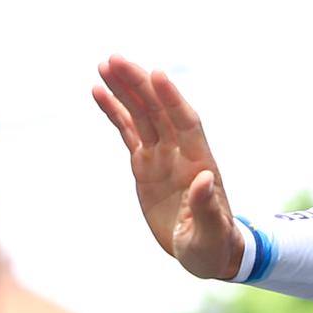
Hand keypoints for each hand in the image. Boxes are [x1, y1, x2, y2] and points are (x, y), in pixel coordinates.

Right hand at [92, 56, 243, 279]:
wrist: (207, 253)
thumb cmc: (214, 245)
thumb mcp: (211, 232)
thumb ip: (207, 207)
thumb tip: (204, 178)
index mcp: (199, 164)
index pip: (186, 123)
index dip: (172, 99)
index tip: (156, 74)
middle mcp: (180, 153)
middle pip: (159, 110)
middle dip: (139, 84)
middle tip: (115, 59)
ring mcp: (161, 156)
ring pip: (141, 115)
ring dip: (125, 90)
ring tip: (104, 65)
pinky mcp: (145, 165)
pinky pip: (128, 132)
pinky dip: (114, 111)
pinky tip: (98, 91)